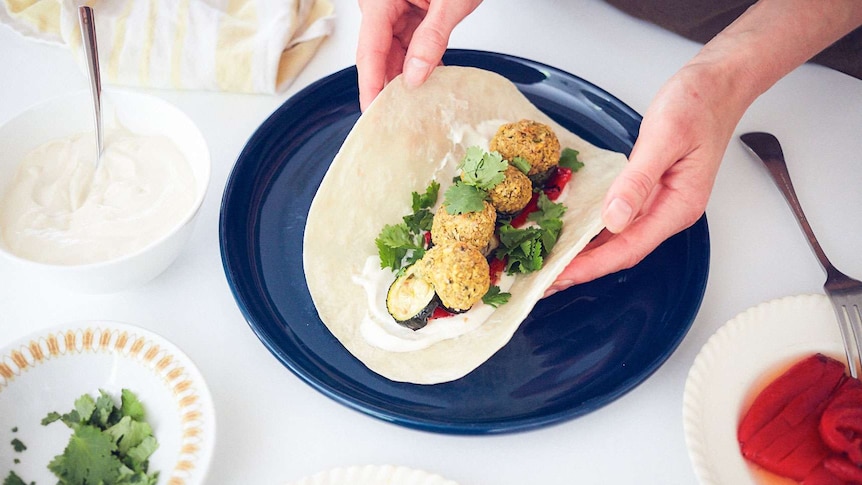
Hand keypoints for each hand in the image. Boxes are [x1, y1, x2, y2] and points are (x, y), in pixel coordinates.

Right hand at [356, 0, 481, 110]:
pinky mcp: (409, 16)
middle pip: (377, 57)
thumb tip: (415, 76)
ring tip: (413, 110)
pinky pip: (407, 47)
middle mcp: (381, 6)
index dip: (371, 86)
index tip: (373, 114)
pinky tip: (427, 87)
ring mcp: (394, 12)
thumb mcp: (450, 2)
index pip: (369, 52)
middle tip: (393, 123)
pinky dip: (418, 66)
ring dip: (404, 81)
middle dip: (386, 89)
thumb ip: (432, 38)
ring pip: (392, 56)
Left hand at [545, 62, 748, 294]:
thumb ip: (638, 180)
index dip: (593, 265)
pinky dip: (594, 232)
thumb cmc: (697, 104)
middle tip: (545, 281)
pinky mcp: (651, 192)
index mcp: (680, 206)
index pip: (630, 248)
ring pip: (620, 240)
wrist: (717, 84)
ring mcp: (661, 203)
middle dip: (584, 268)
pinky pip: (620, 220)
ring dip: (587, 255)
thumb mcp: (664, 136)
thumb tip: (614, 219)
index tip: (561, 275)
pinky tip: (573, 236)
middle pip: (623, 252)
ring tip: (552, 266)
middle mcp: (671, 211)